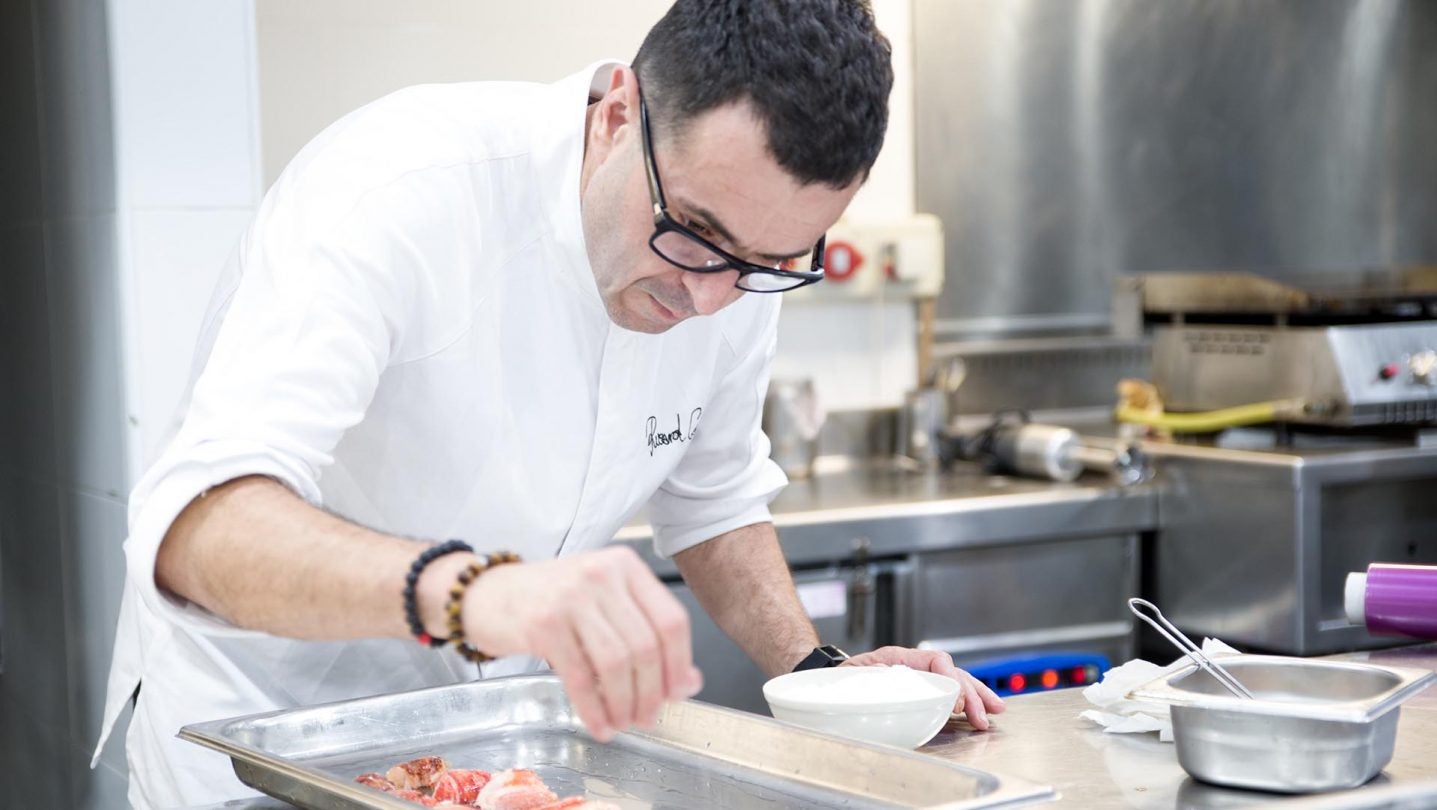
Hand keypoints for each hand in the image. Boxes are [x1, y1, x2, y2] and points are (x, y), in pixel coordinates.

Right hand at [460, 546, 702, 741]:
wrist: (486, 593)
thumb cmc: (551, 600)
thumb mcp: (604, 604)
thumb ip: (647, 634)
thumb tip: (689, 682)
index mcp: (625, 566)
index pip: (671, 620)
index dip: (679, 665)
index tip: (678, 694)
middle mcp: (601, 574)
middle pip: (646, 646)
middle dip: (652, 692)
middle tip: (648, 717)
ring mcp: (571, 597)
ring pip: (617, 663)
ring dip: (625, 704)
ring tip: (623, 722)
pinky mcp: (543, 623)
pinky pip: (580, 677)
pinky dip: (594, 708)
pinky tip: (598, 724)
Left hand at [841, 646, 1004, 729]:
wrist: (826, 680)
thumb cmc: (838, 678)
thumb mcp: (852, 677)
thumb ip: (872, 677)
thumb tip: (889, 678)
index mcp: (898, 657)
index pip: (936, 660)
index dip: (951, 679)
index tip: (959, 700)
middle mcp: (912, 666)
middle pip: (951, 673)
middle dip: (972, 692)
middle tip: (985, 714)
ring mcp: (916, 678)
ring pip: (953, 683)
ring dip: (976, 697)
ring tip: (995, 710)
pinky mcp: (917, 693)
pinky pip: (946, 695)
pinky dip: (964, 703)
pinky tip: (977, 712)